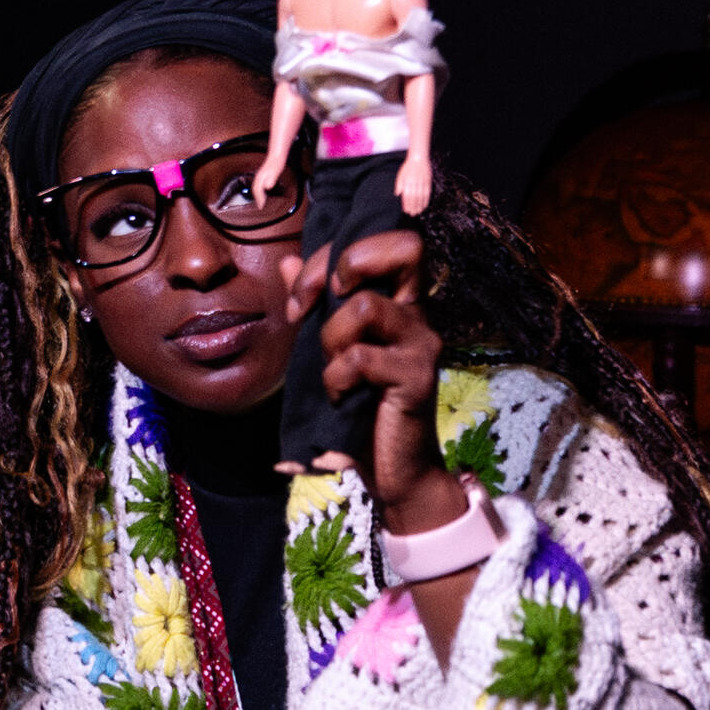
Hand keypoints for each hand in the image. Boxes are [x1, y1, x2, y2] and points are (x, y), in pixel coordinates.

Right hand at [253, 157, 287, 210]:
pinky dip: (260, 191)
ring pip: (256, 187)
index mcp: (260, 178)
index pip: (257, 191)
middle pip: (255, 189)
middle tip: (260, 206)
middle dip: (257, 198)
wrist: (277, 155)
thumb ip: (271, 179)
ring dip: (258, 195)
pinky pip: (259, 185)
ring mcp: (260, 176)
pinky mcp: (263, 175)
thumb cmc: (277, 163)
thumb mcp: (275, 172)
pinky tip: (264, 192)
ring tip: (261, 201)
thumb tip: (267, 187)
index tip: (261, 206)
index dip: (259, 199)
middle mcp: (259, 177)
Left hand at [280, 232, 466, 532]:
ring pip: (366, 306)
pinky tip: (339, 395)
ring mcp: (422, 343)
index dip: (331, 256)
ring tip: (332, 367)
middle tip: (320, 304)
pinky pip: (360, 359)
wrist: (394, 469)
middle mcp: (418, 313)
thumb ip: (314, 303)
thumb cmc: (361, 408)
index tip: (300, 300)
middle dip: (347, 264)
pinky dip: (335, 378)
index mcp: (398, 301)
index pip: (383, 240)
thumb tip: (287, 260)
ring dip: (330, 336)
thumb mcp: (328, 348)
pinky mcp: (417, 377)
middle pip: (407, 246)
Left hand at [395, 152, 431, 215]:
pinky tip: (424, 205)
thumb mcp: (400, 175)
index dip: (407, 204)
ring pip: (421, 197)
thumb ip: (399, 185)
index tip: (406, 211)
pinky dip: (426, 200)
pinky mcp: (428, 181)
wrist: (418, 158)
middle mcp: (414, 183)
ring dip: (420, 205)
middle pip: (414, 198)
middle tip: (413, 214)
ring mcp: (422, 182)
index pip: (406, 196)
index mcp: (406, 182)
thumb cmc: (408, 167)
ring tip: (418, 212)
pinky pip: (427, 193)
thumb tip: (397, 194)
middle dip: (413, 207)